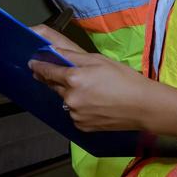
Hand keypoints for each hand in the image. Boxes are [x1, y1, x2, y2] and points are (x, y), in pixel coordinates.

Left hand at [28, 25, 163, 132]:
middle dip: (56, 79)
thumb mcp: (99, 60)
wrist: (144, 107)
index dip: (39, 66)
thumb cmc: (124, 79)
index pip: (47, 71)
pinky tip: (95, 103)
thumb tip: (53, 50)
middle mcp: (70, 98)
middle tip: (68, 75)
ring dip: (70, 94)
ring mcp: (75, 114)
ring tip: (91, 91)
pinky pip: (73, 113)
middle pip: (54, 86)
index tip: (33, 63)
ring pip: (65, 100)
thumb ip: (72, 55)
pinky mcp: (82, 126)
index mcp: (74, 79)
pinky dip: (79, 108)